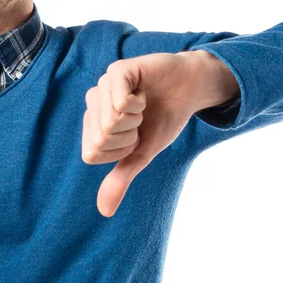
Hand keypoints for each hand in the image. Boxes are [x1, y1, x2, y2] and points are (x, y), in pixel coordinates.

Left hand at [82, 52, 201, 217]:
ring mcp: (104, 85)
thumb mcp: (143, 153)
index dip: (121, 150)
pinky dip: (137, 104)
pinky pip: (118, 100)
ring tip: (143, 104)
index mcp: (94, 123)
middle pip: (100, 138)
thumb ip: (122, 176)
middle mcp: (94, 103)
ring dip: (135, 118)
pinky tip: (143, 93)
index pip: (92, 153)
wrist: (190, 90)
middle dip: (129, 135)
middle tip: (141, 118)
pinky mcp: (118, 71)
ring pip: (108, 121)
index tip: (136, 135)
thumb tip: (104, 211)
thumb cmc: (164, 118)